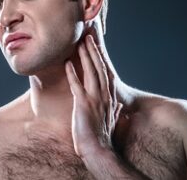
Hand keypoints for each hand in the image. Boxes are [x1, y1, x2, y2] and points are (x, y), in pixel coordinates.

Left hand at [65, 35, 121, 157]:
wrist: (98, 150)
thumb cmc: (101, 138)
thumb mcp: (111, 122)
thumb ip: (115, 111)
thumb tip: (119, 106)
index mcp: (109, 97)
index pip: (105, 72)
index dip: (101, 57)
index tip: (97, 45)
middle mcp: (104, 95)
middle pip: (99, 67)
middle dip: (93, 50)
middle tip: (87, 36)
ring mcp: (95, 99)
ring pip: (90, 72)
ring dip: (85, 56)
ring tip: (80, 42)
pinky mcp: (83, 104)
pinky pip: (77, 85)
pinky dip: (72, 73)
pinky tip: (67, 63)